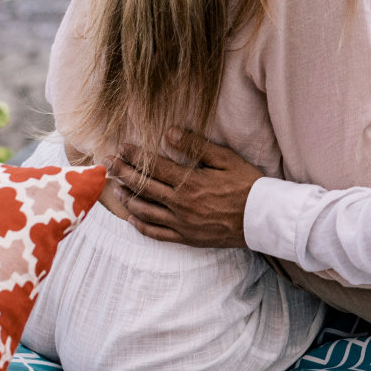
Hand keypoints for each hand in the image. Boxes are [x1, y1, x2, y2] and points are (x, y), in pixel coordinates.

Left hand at [105, 128, 262, 246]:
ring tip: (115, 188)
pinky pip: (157, 234)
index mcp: (189, 182)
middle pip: (144, 187)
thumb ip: (197, 146)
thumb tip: (169, 133)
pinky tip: (131, 219)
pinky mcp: (186, 238)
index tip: (121, 147)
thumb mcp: (226, 159)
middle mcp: (180, 204)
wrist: (263, 218)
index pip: (154, 166)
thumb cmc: (247, 185)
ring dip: (127, 199)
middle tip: (108, 163)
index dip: (135, 156)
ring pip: (145, 211)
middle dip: (123, 173)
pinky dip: (141, 226)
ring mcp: (182, 223)